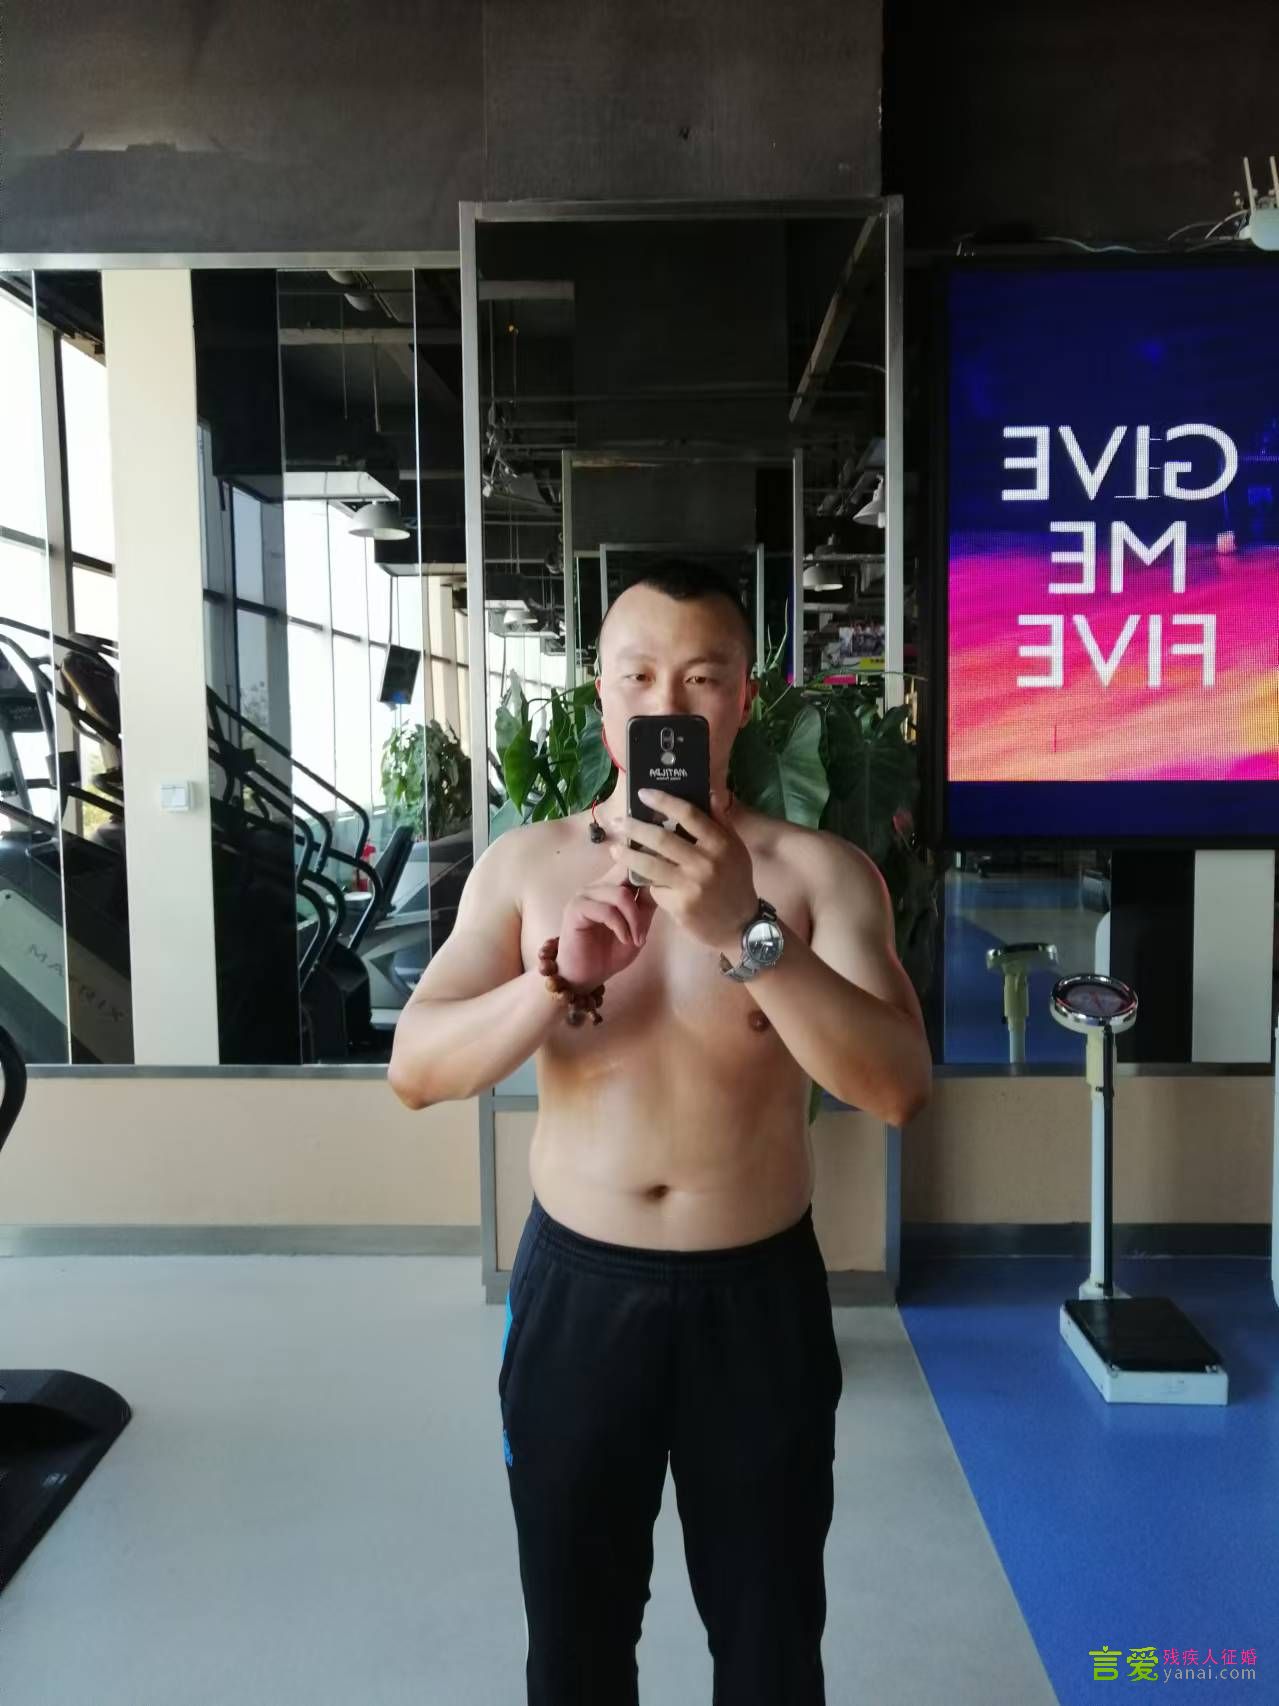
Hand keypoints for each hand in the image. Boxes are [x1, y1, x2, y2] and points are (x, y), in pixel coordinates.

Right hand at [555, 852, 657, 990]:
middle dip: (647, 891)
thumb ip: (647, 905)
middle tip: (655, 911)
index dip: (650, 868)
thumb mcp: (638, 927)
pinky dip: (621, 926)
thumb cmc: (610, 952)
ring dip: (634, 919)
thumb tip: (662, 881)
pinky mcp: (576, 909)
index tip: (670, 879)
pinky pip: (607, 911)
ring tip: (637, 939)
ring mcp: (585, 895)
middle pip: (627, 872)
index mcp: (611, 885)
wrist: (585, 976)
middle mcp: (597, 885)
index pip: (631, 865)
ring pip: (621, 894)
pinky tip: (625, 939)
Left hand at [619, 788, 757, 955]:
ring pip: (649, 864)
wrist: (740, 925)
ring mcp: (691, 885)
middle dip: (634, 827)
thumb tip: (707, 793)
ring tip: (614, 848)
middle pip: (661, 838)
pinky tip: (640, 878)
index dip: (663, 801)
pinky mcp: (679, 905)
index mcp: (720, 843)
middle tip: (618, 821)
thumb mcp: (735, 849)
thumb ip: (720, 821)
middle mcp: (705, 862)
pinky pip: (655, 888)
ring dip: (626, 855)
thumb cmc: (735, 882)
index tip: (643, 793)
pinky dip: (647, 882)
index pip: (688, 814)